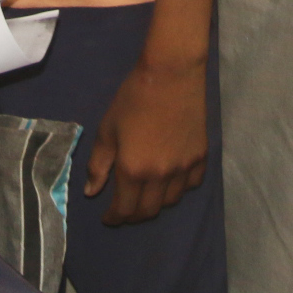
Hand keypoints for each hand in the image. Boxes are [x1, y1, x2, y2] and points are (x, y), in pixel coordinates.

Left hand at [85, 55, 208, 224]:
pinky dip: (178, 188)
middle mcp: (160, 176)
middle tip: (124, 209)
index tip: (107, 217)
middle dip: (133, 215)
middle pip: (148, 211)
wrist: (170, 74)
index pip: (124, 209)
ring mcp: (184, 168)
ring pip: (170, 201)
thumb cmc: (132, 98)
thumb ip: (99, 164)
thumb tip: (91, 192)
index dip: (114, 218)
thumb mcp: (107, 129)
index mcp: (133, 170)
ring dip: (155, 203)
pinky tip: (170, 179)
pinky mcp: (201, 157)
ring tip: (146, 194)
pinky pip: (191, 185)